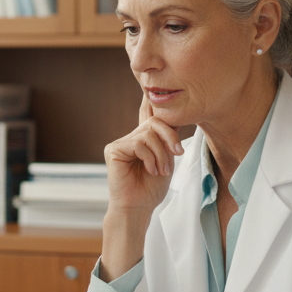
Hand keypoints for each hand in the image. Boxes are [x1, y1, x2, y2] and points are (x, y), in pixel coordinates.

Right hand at [103, 95, 183, 220]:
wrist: (139, 207)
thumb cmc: (152, 187)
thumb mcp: (167, 158)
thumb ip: (168, 138)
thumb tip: (174, 114)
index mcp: (144, 139)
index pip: (148, 113)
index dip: (150, 98)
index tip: (150, 84)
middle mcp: (131, 137)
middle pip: (156, 121)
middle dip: (170, 138)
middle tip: (177, 154)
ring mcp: (121, 143)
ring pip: (149, 133)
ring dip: (161, 153)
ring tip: (160, 170)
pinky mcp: (114, 149)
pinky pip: (139, 143)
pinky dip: (150, 157)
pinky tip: (150, 169)